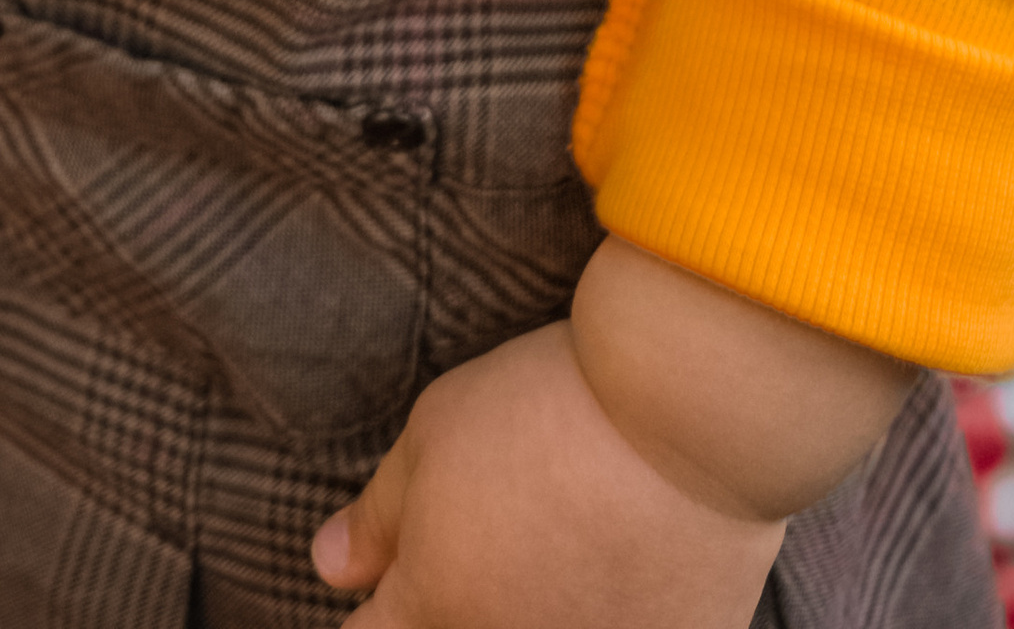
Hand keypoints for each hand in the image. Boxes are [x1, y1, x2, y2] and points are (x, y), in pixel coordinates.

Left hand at [312, 239, 911, 628]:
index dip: (375, 606)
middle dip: (452, 603)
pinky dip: (609, 606)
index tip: (389, 579)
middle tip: (490, 540)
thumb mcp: (434, 434)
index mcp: (432, 605)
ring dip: (530, 601)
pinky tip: (618, 558)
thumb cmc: (546, 406)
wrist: (686, 415)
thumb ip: (377, 516)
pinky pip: (619, 628)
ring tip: (556, 542)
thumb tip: (327, 566)